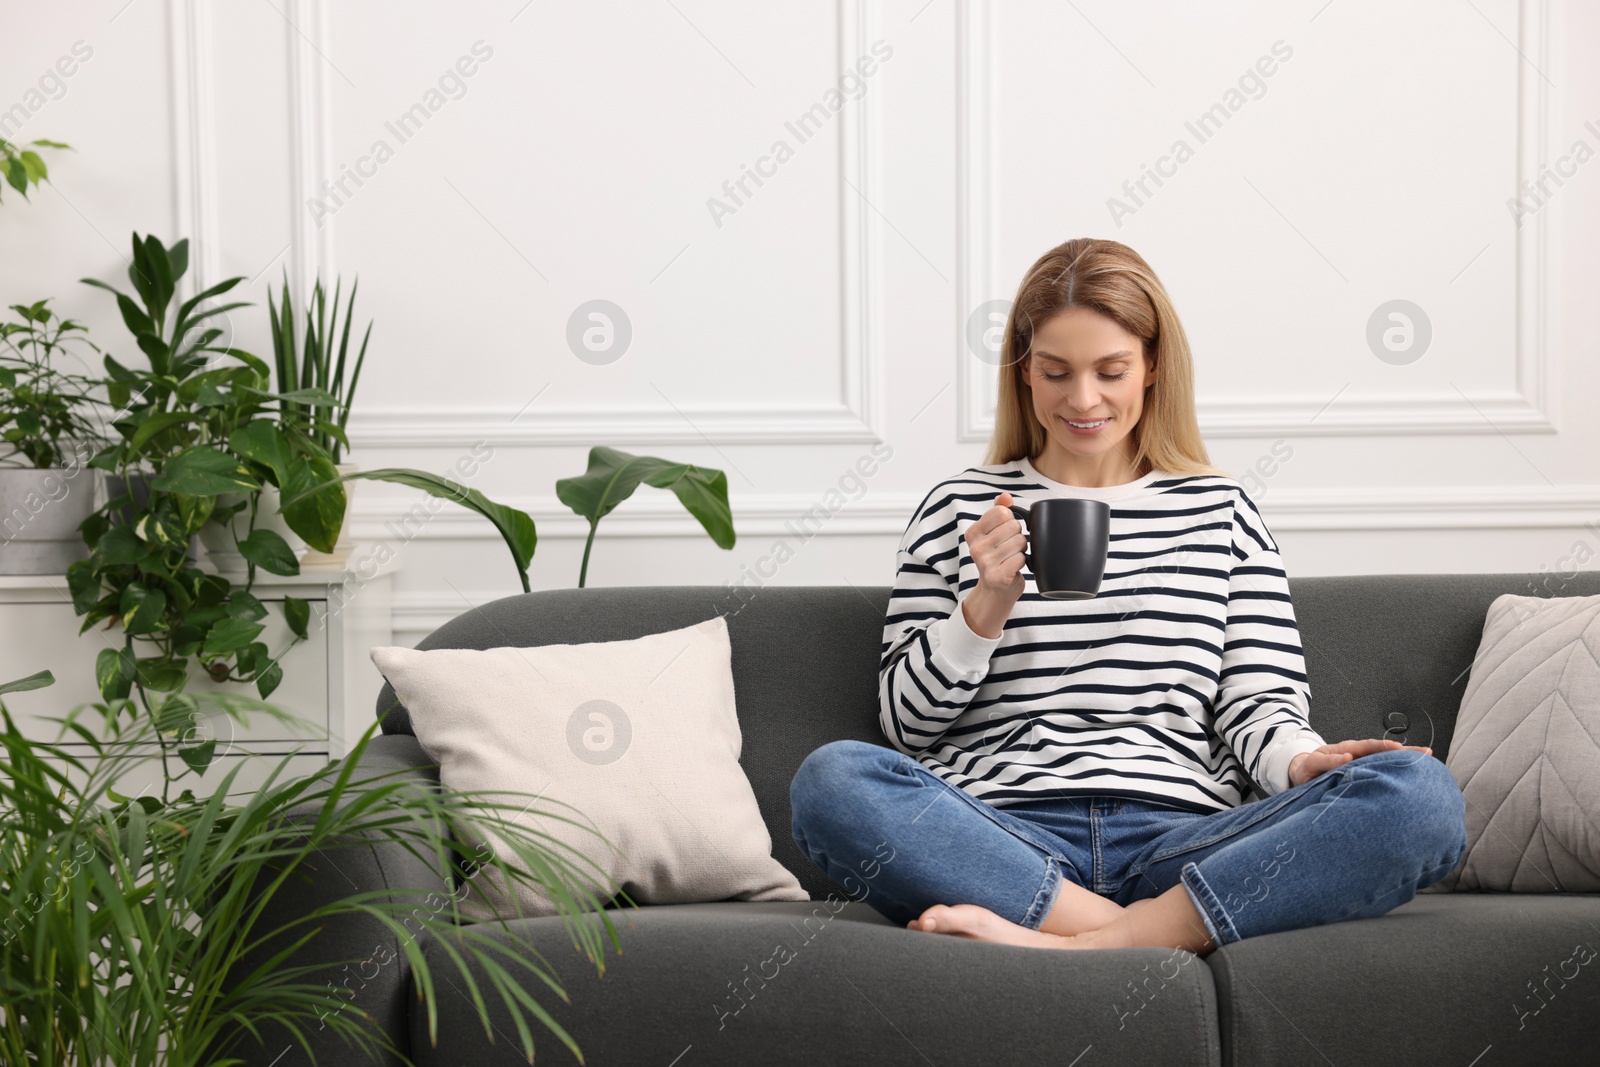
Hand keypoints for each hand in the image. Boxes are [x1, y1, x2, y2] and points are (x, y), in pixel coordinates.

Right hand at [961, 492, 1026, 638]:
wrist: (995, 590)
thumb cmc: (997, 558)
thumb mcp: (993, 533)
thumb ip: (998, 512)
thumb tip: (1005, 496)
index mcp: (973, 533)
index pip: (1002, 512)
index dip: (1010, 520)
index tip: (1005, 532)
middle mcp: (976, 547)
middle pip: (1014, 526)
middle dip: (1018, 536)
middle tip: (1010, 548)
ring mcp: (985, 563)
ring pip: (1020, 541)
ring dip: (1021, 550)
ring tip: (1012, 557)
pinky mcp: (998, 576)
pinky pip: (1021, 558)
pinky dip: (1023, 562)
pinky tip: (1014, 567)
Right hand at [1288, 738, 1433, 788]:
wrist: (1297, 771)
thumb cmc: (1327, 777)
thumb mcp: (1349, 779)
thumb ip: (1369, 780)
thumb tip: (1401, 793)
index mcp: (1359, 756)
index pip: (1385, 753)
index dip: (1405, 753)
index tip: (1427, 754)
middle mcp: (1348, 751)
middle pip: (1373, 747)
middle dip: (1394, 748)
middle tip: (1412, 751)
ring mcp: (1331, 754)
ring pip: (1352, 749)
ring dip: (1370, 748)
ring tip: (1389, 749)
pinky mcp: (1313, 762)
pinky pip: (1324, 760)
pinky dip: (1335, 759)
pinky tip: (1345, 758)